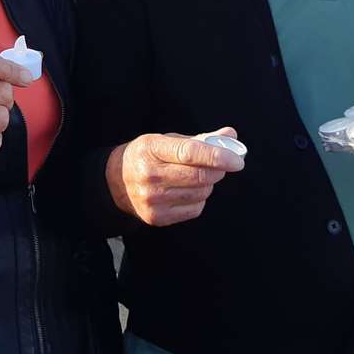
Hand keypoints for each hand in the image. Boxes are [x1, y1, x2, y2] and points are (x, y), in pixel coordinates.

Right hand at [105, 128, 243, 226]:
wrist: (115, 181)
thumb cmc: (147, 156)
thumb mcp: (166, 140)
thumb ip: (200, 140)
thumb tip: (231, 135)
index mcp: (151, 148)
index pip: (189, 152)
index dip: (217, 156)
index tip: (237, 160)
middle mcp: (149, 175)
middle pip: (199, 176)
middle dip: (218, 170)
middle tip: (224, 164)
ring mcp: (152, 199)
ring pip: (201, 193)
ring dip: (209, 184)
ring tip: (198, 176)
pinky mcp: (157, 217)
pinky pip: (195, 209)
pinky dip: (200, 198)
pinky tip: (189, 190)